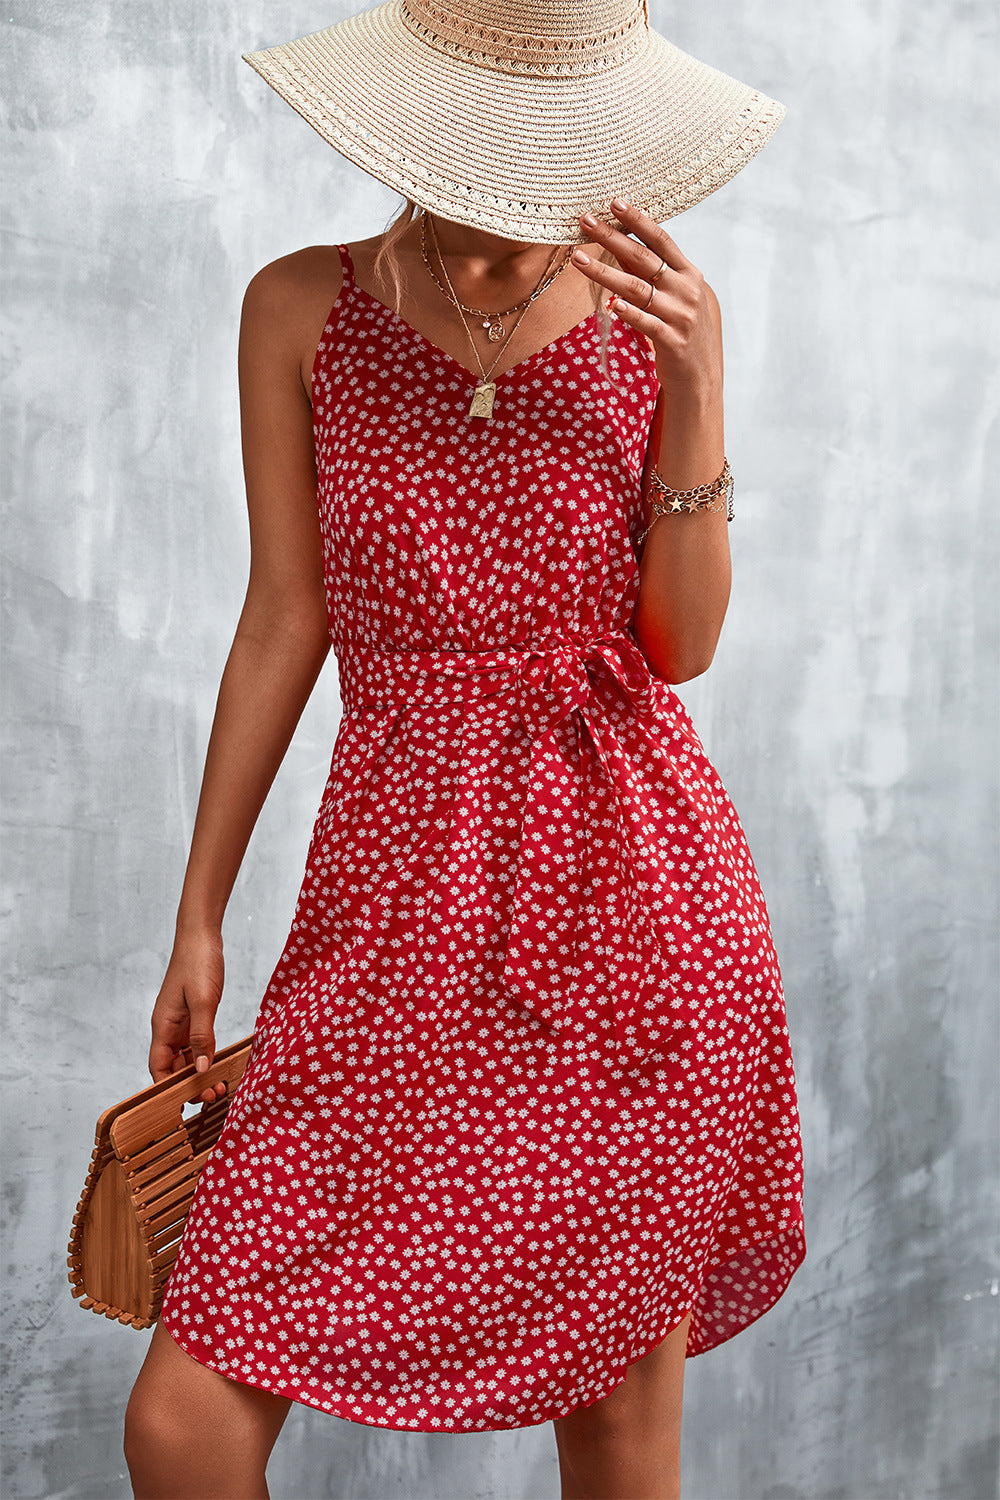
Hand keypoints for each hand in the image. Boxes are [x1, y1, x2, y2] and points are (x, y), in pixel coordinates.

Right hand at [149, 928, 226, 1104]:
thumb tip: (200, 1068)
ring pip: (185, 1056)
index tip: (186, 1105)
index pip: (158, 1068)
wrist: (201, 935)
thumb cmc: (198, 963)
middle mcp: (168, 1027)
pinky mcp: (193, 1015)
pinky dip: (205, 1055)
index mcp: (162, 1026)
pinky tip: (218, 1064)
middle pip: (172, 1067)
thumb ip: (201, 1035)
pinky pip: (195, 1043)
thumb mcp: (203, 1001)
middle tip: (213, 1095)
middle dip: (189, 1084)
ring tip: (219, 1085)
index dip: (168, 1089)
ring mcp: (180, 1021)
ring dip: (198, 1072)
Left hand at [573, 199, 721, 394]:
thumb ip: (651, 273)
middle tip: (585, 221)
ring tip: (578, 259)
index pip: (661, 239)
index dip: (637, 220)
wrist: (700, 375)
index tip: (614, 202)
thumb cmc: (681, 330)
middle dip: (612, 237)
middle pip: (643, 258)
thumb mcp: (674, 296)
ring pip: (637, 289)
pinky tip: (610, 305)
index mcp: (689, 274)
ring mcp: (681, 316)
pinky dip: (628, 313)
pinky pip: (646, 323)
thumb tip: (621, 245)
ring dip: (605, 272)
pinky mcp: (672, 341)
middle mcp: (687, 290)